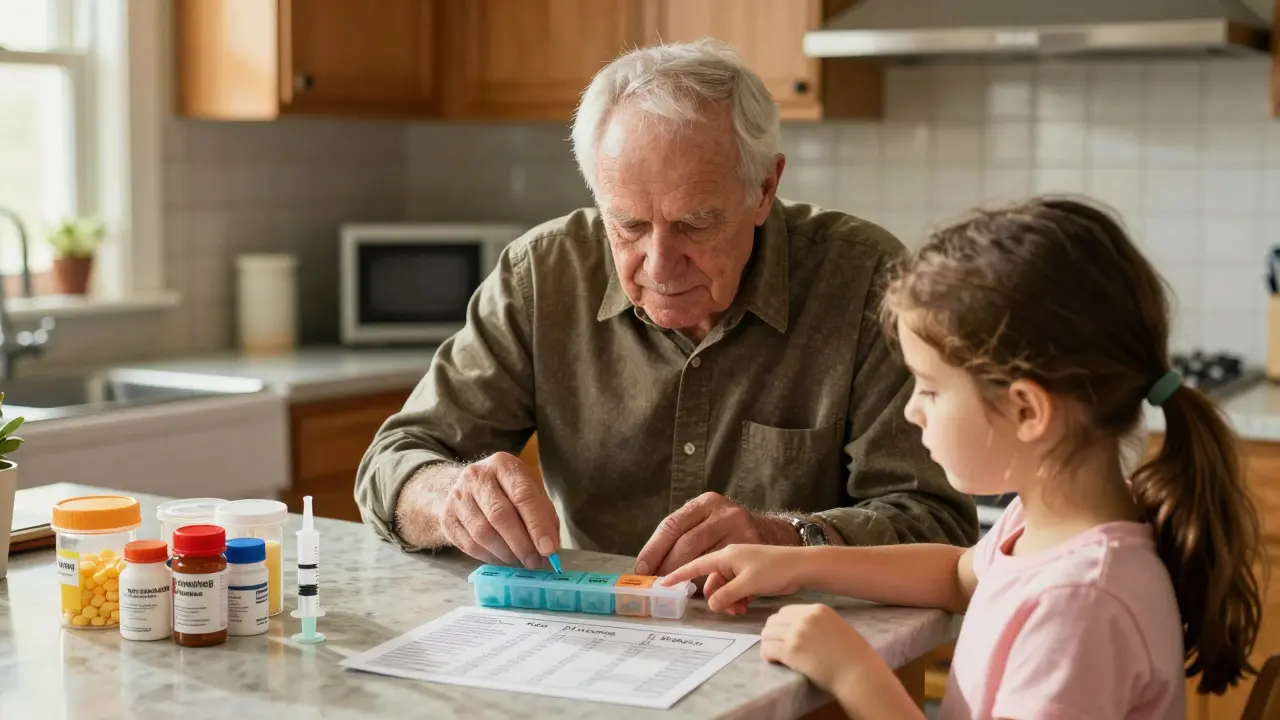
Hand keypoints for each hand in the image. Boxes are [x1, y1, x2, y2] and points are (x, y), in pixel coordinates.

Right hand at [436, 452, 559, 568]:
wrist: (466, 488)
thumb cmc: (506, 491)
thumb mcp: (529, 491)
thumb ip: (544, 515)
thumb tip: (550, 548)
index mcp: (503, 464)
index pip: (522, 495)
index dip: (537, 525)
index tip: (548, 549)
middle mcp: (476, 476)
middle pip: (500, 515)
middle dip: (522, 544)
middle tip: (535, 562)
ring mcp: (458, 496)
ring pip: (483, 534)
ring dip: (506, 554)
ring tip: (520, 561)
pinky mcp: (447, 517)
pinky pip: (470, 545)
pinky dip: (490, 557)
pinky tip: (502, 559)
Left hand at [634, 492, 796, 577]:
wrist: (778, 534)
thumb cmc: (734, 532)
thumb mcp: (712, 522)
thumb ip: (689, 538)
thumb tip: (654, 568)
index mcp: (706, 503)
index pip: (672, 525)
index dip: (654, 550)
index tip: (642, 570)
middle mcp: (723, 512)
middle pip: (686, 543)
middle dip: (668, 568)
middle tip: (658, 585)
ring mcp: (740, 528)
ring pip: (706, 562)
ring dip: (691, 582)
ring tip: (682, 593)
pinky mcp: (755, 548)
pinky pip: (727, 574)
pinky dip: (715, 588)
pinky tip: (711, 594)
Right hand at [661, 544, 806, 614]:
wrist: (803, 567)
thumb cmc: (776, 569)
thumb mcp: (748, 584)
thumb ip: (726, 595)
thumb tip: (712, 604)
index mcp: (726, 555)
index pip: (696, 564)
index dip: (679, 574)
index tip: (663, 583)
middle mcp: (731, 558)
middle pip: (712, 581)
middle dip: (717, 598)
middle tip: (728, 610)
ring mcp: (741, 566)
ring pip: (724, 588)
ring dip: (728, 601)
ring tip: (740, 609)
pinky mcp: (751, 575)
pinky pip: (735, 589)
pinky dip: (737, 599)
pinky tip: (746, 605)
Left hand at [760, 604, 875, 694]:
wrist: (858, 674)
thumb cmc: (854, 656)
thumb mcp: (837, 627)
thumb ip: (818, 624)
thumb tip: (799, 630)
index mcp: (817, 609)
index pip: (786, 611)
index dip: (782, 624)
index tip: (784, 635)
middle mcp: (805, 618)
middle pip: (774, 620)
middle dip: (773, 633)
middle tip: (777, 645)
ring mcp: (797, 633)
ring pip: (767, 633)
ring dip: (769, 643)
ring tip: (775, 654)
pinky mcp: (791, 651)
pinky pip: (767, 649)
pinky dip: (767, 655)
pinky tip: (774, 661)